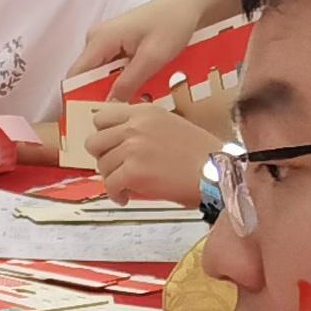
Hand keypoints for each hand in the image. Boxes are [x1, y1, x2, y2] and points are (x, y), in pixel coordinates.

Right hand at [69, 0, 231, 102]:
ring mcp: (105, 41)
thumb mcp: (153, 57)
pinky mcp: (116, 44)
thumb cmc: (173, 24)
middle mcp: (96, 39)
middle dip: (97, 97)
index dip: (76, 99)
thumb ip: (129, 82)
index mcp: (100, 39)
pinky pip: (110, 68)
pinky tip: (135, 89)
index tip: (87, 119)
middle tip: (115, 116)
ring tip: (129, 104)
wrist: (189, 5)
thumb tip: (108, 105)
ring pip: (99, 74)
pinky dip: (120, 80)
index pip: (75, 76)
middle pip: (85, 77)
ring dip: (111, 89)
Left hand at [88, 88, 228, 203]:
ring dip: (110, 178)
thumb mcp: (170, 125)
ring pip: (101, 165)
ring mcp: (133, 148)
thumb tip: (119, 141)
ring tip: (126, 184)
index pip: (101, 117)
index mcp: (144, 112)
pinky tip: (125, 197)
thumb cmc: (202, 153)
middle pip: (94, 142)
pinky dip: (115, 194)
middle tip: (115, 167)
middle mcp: (135, 127)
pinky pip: (109, 185)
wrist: (217, 171)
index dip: (102, 134)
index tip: (109, 146)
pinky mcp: (133, 171)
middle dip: (102, 157)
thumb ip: (143, 128)